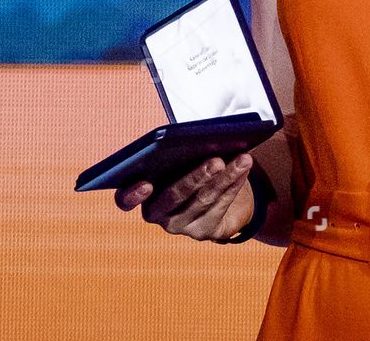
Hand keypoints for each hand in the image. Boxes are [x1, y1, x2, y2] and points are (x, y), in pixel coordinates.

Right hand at [113, 154, 255, 241]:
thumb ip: (176, 152)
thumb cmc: (183, 167)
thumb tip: (199, 137)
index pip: (124, 201)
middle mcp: (156, 214)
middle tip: (216, 161)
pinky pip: (221, 206)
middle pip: (173, 197)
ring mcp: (180, 226)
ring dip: (225, 178)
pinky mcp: (202, 232)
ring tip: (242, 159)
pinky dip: (235, 184)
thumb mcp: (176, 159)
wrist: (208, 197)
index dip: (132, 195)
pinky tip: (244, 169)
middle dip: (196, 178)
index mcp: (140, 193)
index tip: (146, 183)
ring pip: (203, 201)